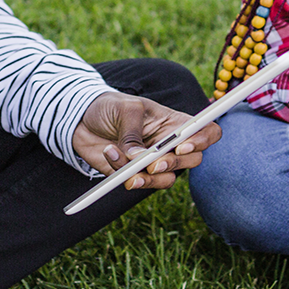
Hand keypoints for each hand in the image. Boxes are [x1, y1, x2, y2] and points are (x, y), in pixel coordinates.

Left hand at [72, 92, 220, 189]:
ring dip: (148, 177)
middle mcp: (170, 145)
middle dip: (174, 163)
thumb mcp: (124, 109)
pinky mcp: (135, 175)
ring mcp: (154, 162)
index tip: (183, 146)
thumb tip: (138, 160)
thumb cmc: (110, 106)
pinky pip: (138, 182)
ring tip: (127, 168)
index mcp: (175, 123)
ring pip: (166, 179)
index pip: (207, 131)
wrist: (81, 119)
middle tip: (154, 164)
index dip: (203, 140)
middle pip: (192, 160)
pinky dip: (123, 173)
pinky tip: (109, 153)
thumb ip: (133, 133)